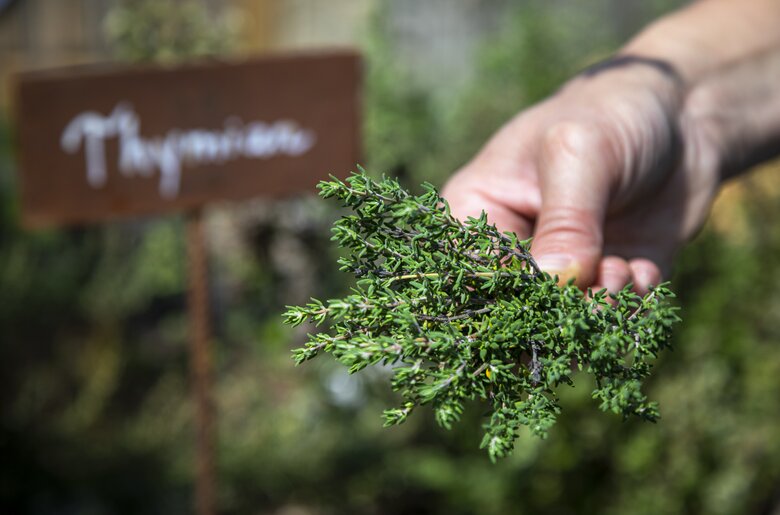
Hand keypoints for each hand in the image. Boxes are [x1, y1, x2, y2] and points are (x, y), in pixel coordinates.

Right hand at [442, 61, 721, 292]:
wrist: (683, 112)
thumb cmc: (610, 113)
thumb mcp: (580, 153)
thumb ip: (566, 220)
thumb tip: (553, 285)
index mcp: (478, 211)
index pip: (470, 270)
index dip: (500, 294)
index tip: (542, 299)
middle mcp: (513, 247)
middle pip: (513, 305)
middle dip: (555, 309)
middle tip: (595, 285)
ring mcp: (562, 267)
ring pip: (564, 320)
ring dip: (597, 309)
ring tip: (622, 273)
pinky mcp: (608, 281)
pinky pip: (612, 317)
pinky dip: (630, 306)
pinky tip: (642, 271)